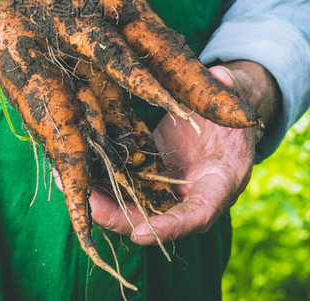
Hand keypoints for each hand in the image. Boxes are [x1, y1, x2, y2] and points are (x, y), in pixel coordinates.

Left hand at [89, 60, 279, 243]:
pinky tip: (72, 165)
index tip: (140, 233)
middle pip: (154, 218)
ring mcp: (167, 187)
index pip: (198, 214)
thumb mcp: (240, 98)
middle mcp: (191, 195)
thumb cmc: (236, 111)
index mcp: (222, 184)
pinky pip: (124, 182)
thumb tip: (223, 77)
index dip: (170, 227)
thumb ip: (233, 89)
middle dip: (119, 217)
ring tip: (69, 183)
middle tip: (89, 208)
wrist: (226, 118)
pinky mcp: (149, 173)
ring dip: (101, 200)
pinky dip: (100, 178)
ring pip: (132, 203)